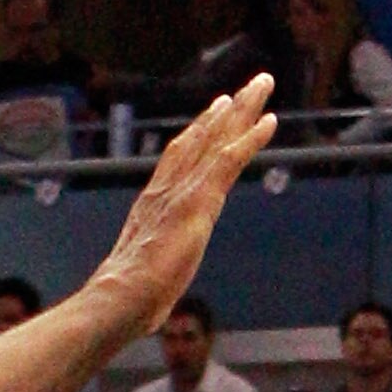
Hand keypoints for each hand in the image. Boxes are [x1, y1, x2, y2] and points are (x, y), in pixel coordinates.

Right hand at [97, 78, 276, 329]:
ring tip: (262, 85)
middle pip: (201, 138)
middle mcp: (168, 187)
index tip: (215, 112)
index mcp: (153, 203)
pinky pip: (230, 159)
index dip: (199, 133)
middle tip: (245, 87)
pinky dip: (251, 138)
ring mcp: (184, 190)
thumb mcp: (143, 279)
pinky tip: (270, 121)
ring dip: (242, 110)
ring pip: (217, 139)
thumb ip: (150, 275)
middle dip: (224, 111)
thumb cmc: (127, 301)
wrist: (122, 296)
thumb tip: (148, 306)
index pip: (179, 158)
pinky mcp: (200, 199)